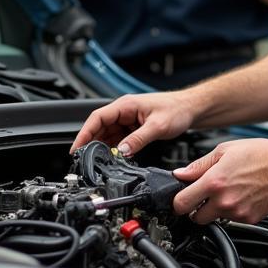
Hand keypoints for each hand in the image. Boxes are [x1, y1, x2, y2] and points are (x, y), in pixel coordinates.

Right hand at [71, 91, 194, 155]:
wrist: (190, 108)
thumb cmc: (176, 109)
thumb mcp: (157, 126)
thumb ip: (138, 139)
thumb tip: (122, 151)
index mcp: (125, 105)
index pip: (97, 118)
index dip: (84, 133)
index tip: (77, 148)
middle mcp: (123, 111)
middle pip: (99, 127)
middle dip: (90, 143)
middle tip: (84, 160)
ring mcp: (127, 120)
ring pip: (107, 134)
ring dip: (101, 147)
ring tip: (97, 162)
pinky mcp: (132, 128)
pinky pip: (117, 139)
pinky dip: (113, 149)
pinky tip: (112, 158)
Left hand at [172, 138, 267, 224]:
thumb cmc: (260, 155)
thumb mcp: (224, 151)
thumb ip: (199, 165)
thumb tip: (180, 174)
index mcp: (214, 182)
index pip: (181, 204)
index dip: (178, 201)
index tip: (181, 198)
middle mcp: (224, 201)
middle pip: (195, 218)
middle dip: (195, 209)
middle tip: (204, 196)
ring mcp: (237, 213)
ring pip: (214, 219)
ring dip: (215, 209)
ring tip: (228, 191)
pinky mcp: (248, 219)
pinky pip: (231, 220)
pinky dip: (231, 211)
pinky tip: (240, 196)